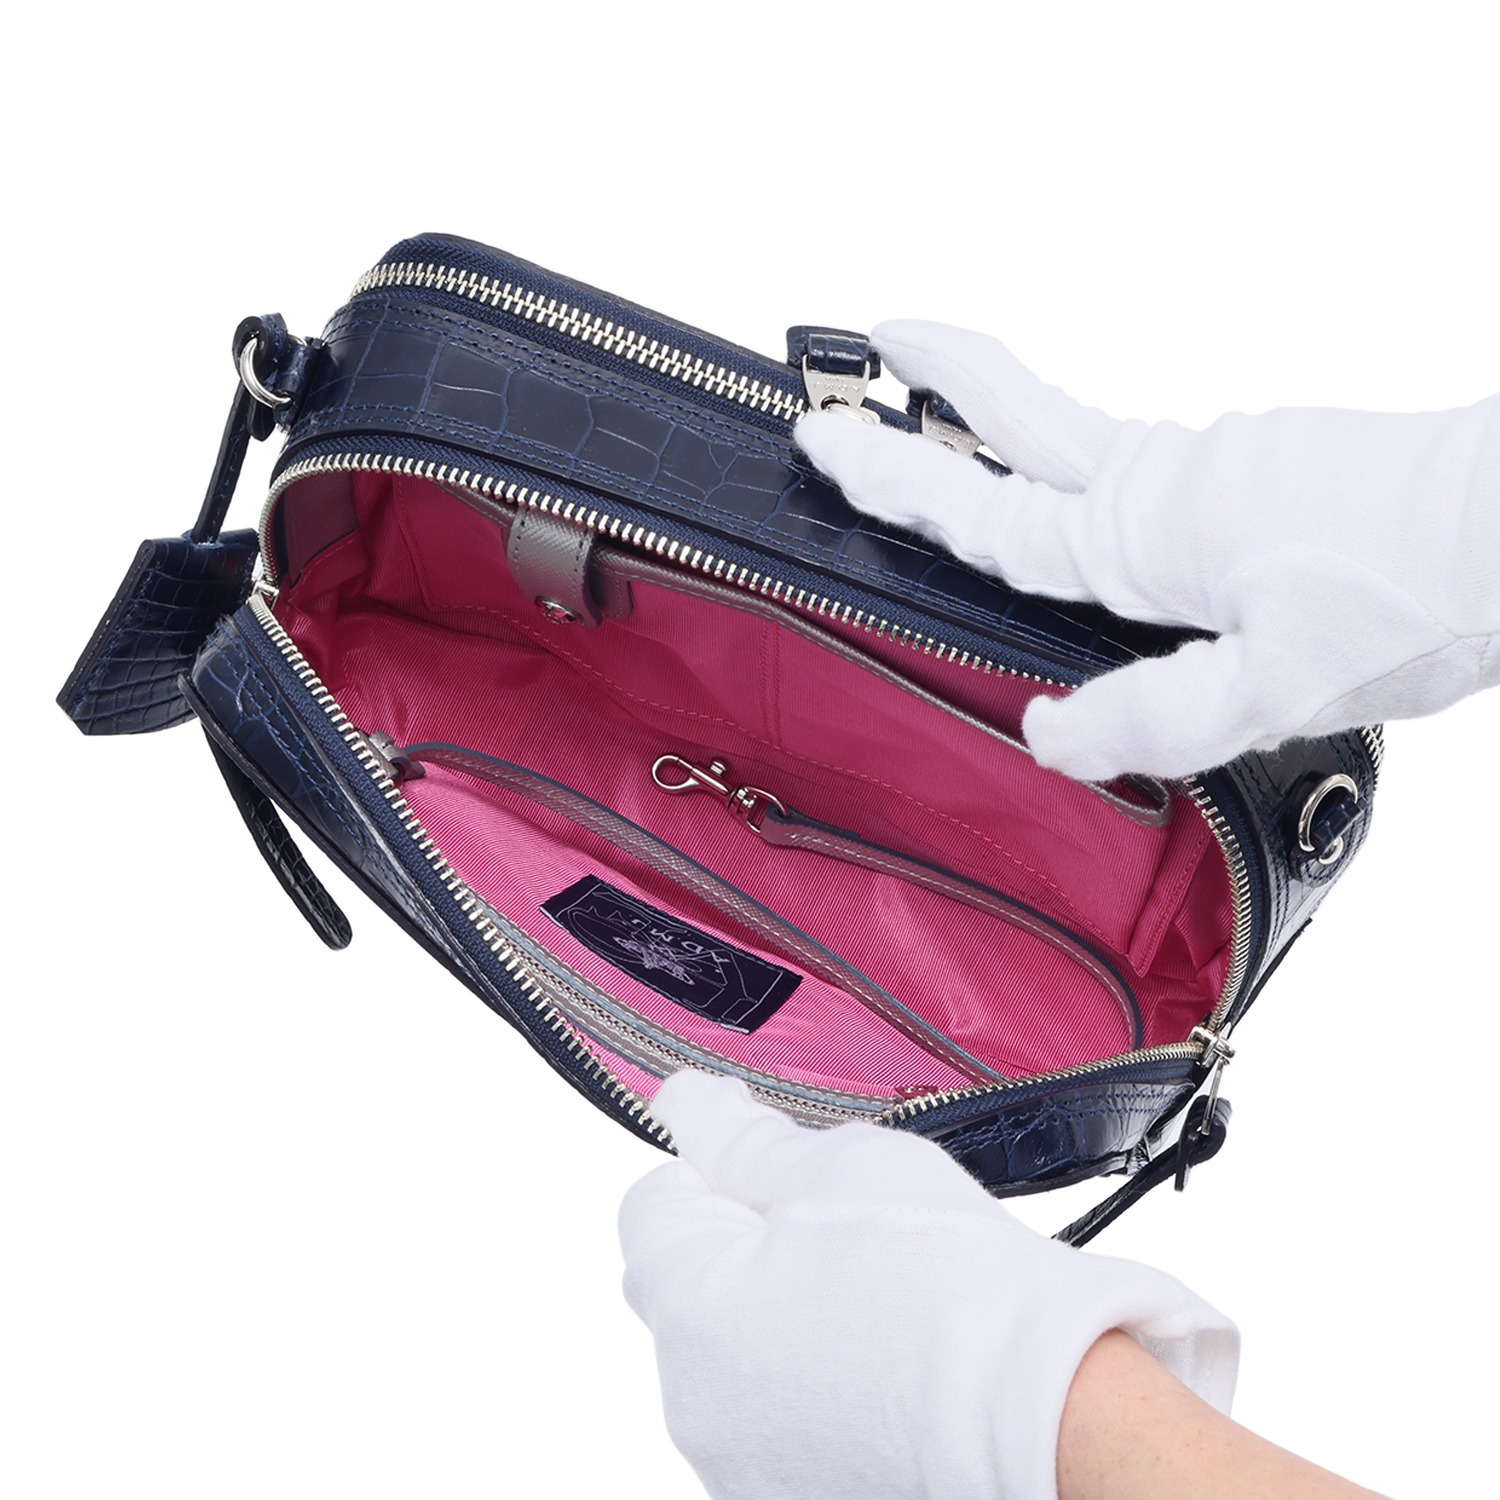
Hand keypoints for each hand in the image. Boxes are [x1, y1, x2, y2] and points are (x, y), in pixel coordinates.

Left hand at [619, 1072, 1236, 1499]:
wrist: (1052, 1408)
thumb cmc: (953, 1285)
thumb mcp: (838, 1166)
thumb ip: (739, 1135)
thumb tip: (682, 1104)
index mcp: (691, 1310)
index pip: (655, 1206)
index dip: (724, 1173)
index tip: (788, 1180)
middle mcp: (695, 1403)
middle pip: (690, 1286)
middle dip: (748, 1249)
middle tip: (843, 1234)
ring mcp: (743, 1465)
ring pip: (734, 1357)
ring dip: (779, 1322)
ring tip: (878, 1305)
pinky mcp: (793, 1498)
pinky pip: (776, 1418)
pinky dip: (812, 1389)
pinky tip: (885, 1369)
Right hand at [797, 321, 1499, 779]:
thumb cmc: (1417, 592)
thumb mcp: (1276, 683)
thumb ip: (1152, 714)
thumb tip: (1043, 736)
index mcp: (1145, 534)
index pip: (986, 509)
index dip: (898, 480)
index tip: (826, 436)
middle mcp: (1166, 485)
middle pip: (1024, 418)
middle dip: (940, 381)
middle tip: (875, 340)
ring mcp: (1214, 469)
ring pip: (1081, 439)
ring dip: (1008, 416)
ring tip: (960, 416)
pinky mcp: (1258, 474)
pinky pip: (1144, 466)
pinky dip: (1088, 464)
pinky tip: (1103, 506)